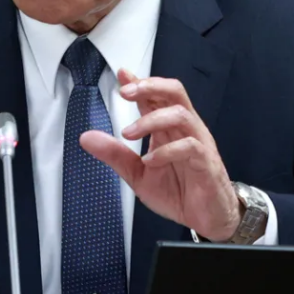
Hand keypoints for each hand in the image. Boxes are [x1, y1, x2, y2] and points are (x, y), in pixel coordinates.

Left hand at [79, 71, 241, 241]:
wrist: (207, 220)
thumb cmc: (178, 191)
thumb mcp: (138, 175)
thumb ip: (115, 155)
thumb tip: (85, 138)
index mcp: (169, 128)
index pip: (156, 96)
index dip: (140, 82)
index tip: (122, 73)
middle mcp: (185, 130)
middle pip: (174, 92)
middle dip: (150, 87)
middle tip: (125, 93)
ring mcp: (198, 144)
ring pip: (182, 114)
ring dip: (152, 119)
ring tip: (129, 133)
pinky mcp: (207, 163)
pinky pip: (190, 147)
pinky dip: (166, 151)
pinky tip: (150, 160)